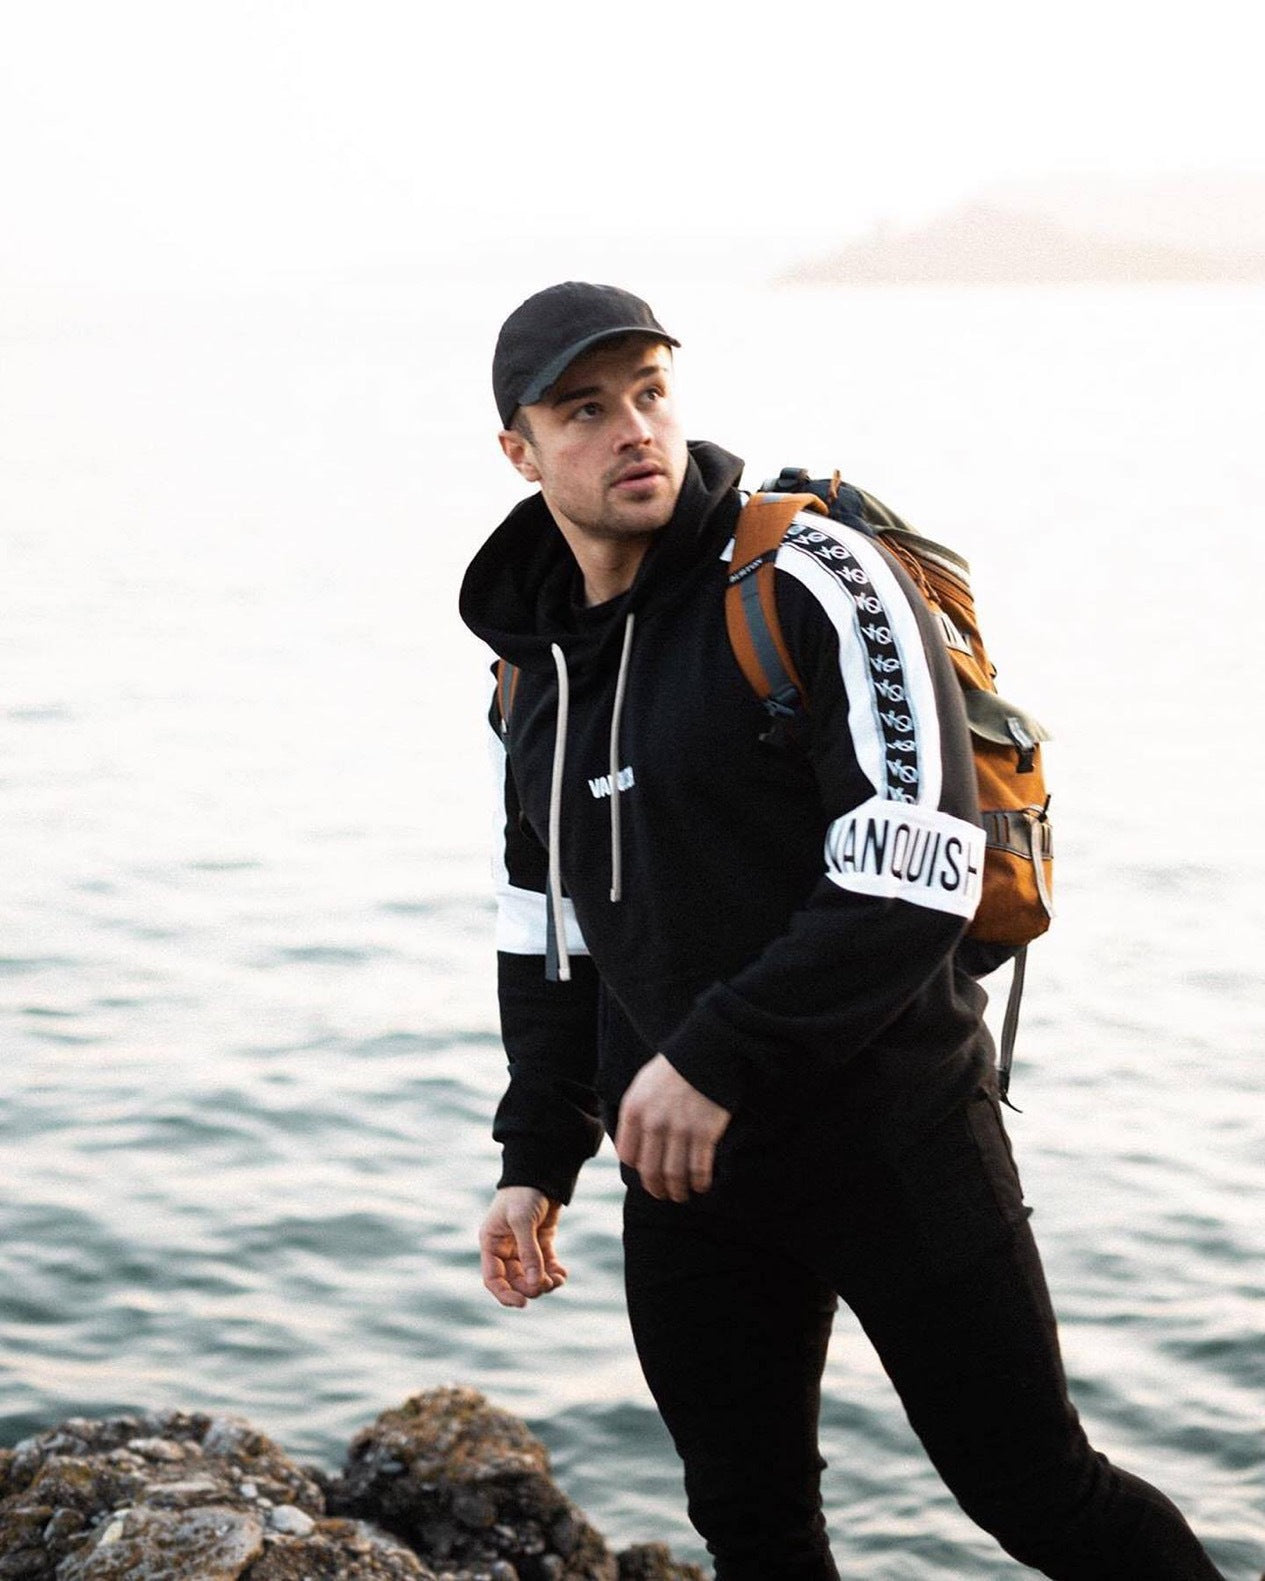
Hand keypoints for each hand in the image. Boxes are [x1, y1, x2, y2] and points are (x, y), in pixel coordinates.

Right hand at [479, 1187, 567, 1308]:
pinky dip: (553, 1273)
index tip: (522, 1303)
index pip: (493, 1278)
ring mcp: (523, 1246)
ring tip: (558, 1280)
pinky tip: (563, 1274)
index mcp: (491, 1243)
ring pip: (531, 1276)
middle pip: (515, 1280)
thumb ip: (528, 1252)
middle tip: (547, 1284)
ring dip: (544, 1282)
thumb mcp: (522, 1221)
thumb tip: (535, 1283)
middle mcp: (505, 1248)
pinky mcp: (541, 1242)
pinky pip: (545, 1266)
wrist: (542, 1172)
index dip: (505, 1294)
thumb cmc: (524, 1193)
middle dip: (530, 1287)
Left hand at [615, 1054, 731, 1202]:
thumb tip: (633, 1146)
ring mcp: (679, 1129)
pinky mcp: (704, 1133)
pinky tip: (702, 1185)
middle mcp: (653, 1123)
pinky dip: (700, 1182)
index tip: (648, 1173)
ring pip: (674, 1175)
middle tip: (663, 1194)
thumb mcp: (642, 1086)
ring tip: (682, 1195)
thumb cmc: (674, 1069)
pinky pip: (699, 1168)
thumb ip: (636, 1115)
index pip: (628, 1155)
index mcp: (634, 1110)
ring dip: (678, 1191)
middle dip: (657, 1189)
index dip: (638, 1168)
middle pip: (650, 1171)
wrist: (706, 1052)